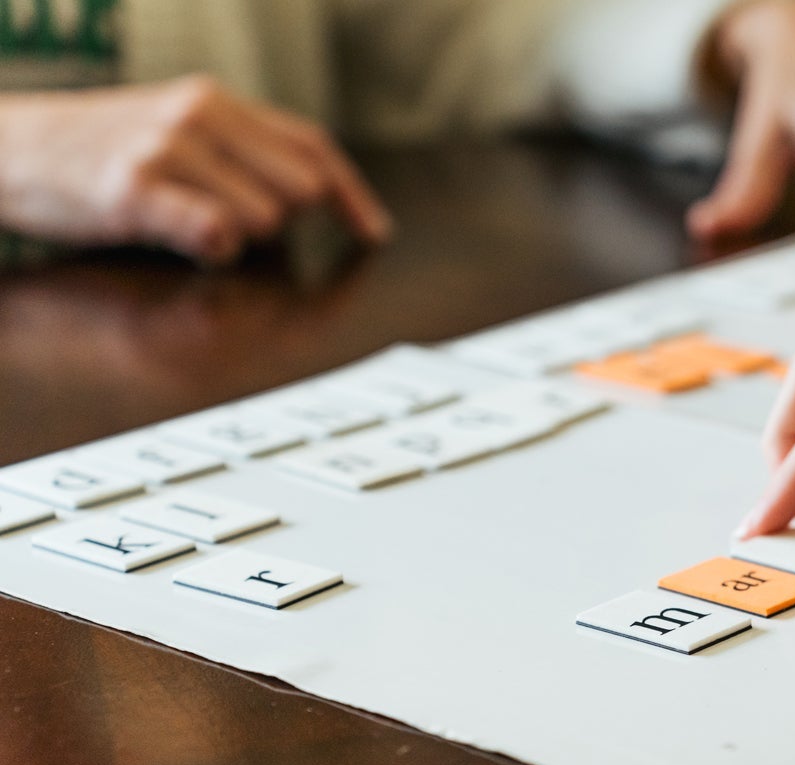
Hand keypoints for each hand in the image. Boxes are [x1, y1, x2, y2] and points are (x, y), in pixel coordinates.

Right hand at [0, 76, 390, 263]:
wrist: (6, 147)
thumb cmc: (99, 151)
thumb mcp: (176, 131)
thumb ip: (241, 152)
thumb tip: (316, 192)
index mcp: (218, 101)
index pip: (312, 146)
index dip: (350, 195)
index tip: (373, 234)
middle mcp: (201, 115)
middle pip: (301, 190)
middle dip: (282, 221)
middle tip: (226, 222)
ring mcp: (169, 148)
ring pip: (266, 218)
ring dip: (240, 238)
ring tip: (185, 222)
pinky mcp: (137, 188)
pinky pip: (217, 232)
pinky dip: (215, 247)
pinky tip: (189, 240)